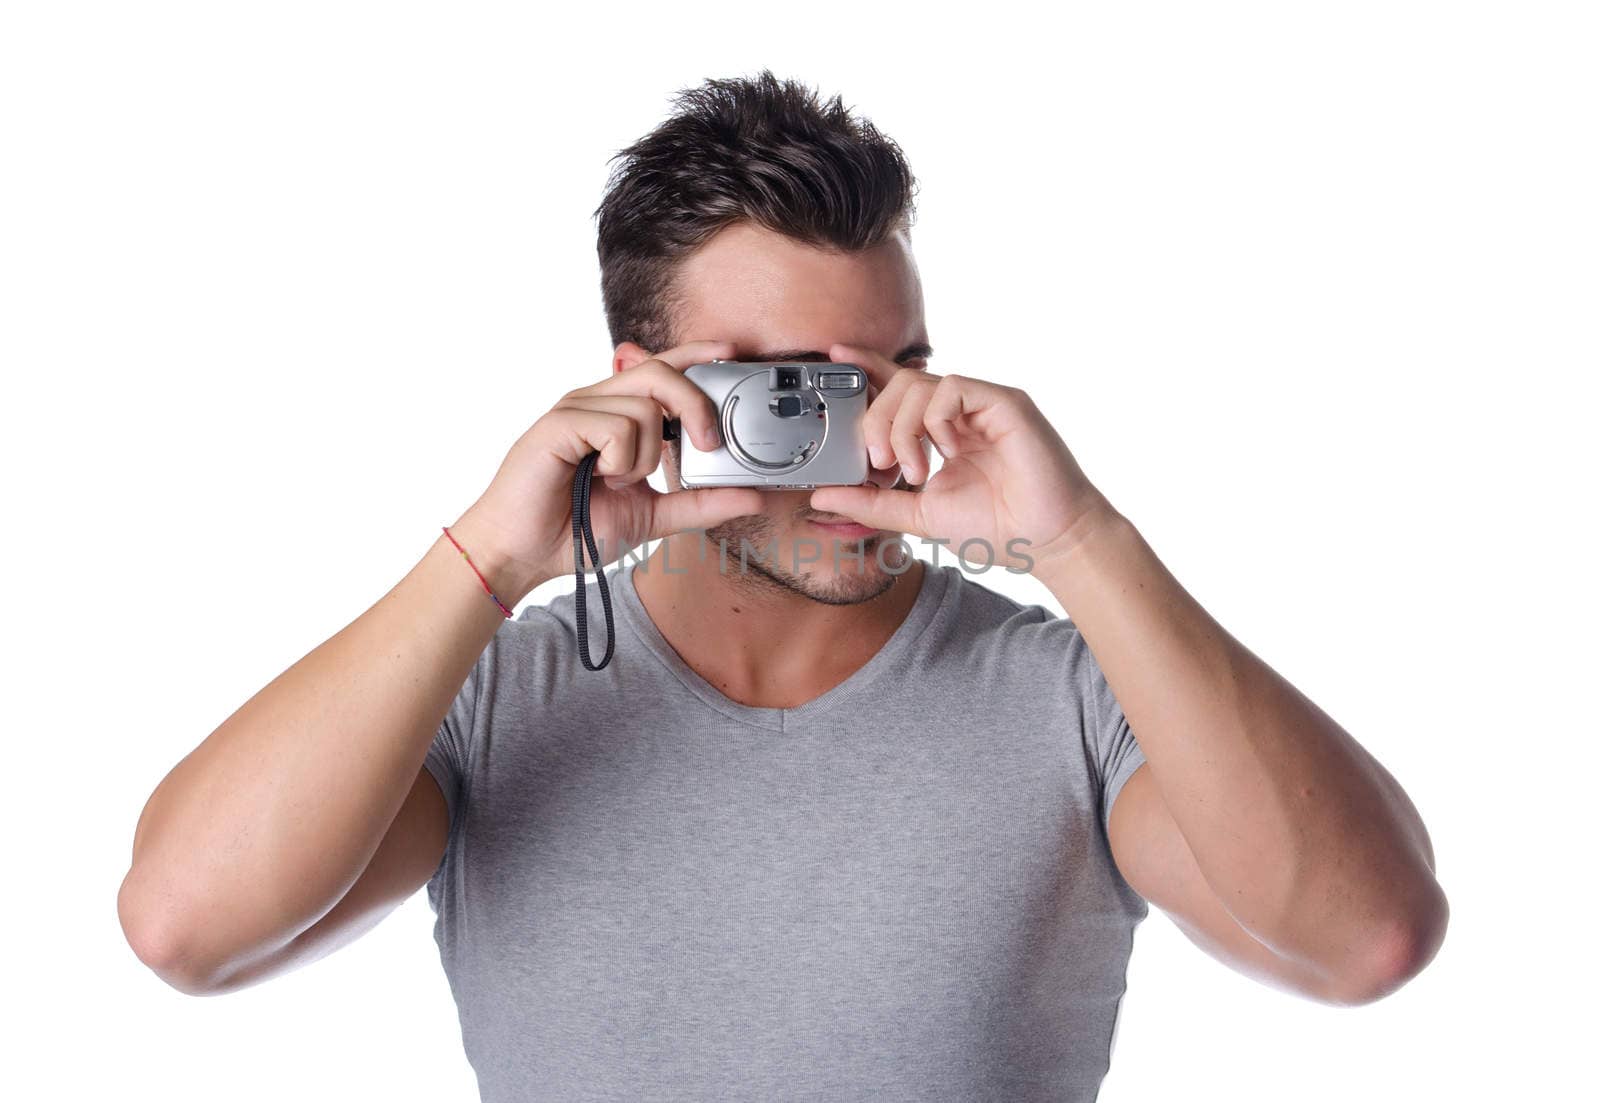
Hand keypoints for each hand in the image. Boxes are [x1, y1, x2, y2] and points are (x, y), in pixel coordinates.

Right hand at [454, 340, 764, 596]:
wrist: (523, 554)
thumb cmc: (574, 530)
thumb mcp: (653, 517)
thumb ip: (701, 504)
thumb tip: (752, 496)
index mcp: (616, 414)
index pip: (661, 367)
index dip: (696, 354)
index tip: (731, 352)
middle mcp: (597, 402)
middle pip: (662, 373)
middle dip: (695, 406)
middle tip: (708, 445)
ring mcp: (576, 409)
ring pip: (644, 406)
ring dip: (645, 457)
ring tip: (617, 482)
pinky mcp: (559, 423)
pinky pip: (617, 427)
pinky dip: (621, 461)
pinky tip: (599, 478)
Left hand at [808, 343, 1120, 573]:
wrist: (1046, 542)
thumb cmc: (996, 527)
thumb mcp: (919, 516)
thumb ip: (873, 502)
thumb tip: (822, 496)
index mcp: (941, 430)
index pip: (897, 387)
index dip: (867, 368)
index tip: (834, 355)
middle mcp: (961, 410)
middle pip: (899, 384)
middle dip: (876, 421)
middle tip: (880, 463)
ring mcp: (984, 403)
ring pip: (920, 384)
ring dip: (902, 428)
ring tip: (914, 470)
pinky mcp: (1005, 402)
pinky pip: (953, 388)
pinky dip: (936, 420)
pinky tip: (947, 453)